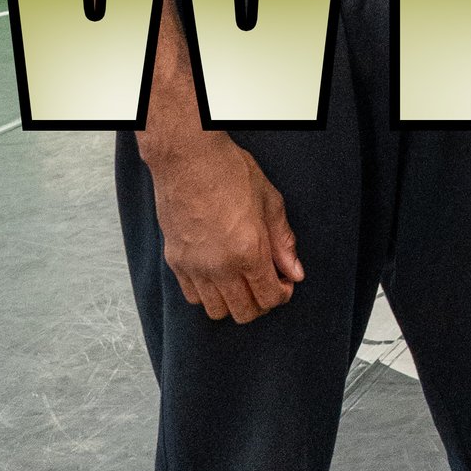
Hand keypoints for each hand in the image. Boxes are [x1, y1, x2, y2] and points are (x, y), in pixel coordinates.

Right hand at [142, 128, 303, 322]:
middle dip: (261, 303)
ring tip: (241, 280)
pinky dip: (208, 294)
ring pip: (216, 310)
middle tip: (265, 283)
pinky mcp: (174, 261)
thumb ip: (283, 242)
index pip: (269, 298)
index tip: (284, 281)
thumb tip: (295, 272)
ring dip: (234, 302)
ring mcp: (193, 266)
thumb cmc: (231, 172)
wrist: (187, 158)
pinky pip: (192, 296)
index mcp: (248, 252)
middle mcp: (219, 266)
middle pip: (244, 312)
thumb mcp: (270, 202)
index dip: (282, 294)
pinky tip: (219, 275)